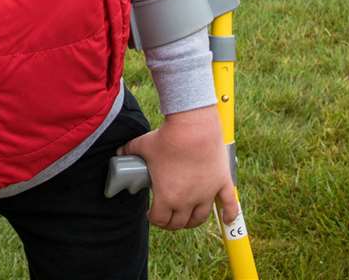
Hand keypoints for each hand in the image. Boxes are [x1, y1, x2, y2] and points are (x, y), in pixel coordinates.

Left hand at [117, 106, 237, 230]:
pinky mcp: (222, 183)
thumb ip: (128, 151)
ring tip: (187, 216)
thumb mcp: (142, 145)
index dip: (153, 218)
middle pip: (179, 223)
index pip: (159, 219)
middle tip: (167, 215)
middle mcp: (187, 201)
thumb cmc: (168, 138)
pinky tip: (227, 218)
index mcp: (166, 197)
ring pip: (200, 218)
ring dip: (192, 220)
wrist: (193, 126)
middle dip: (171, 222)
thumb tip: (118, 153)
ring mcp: (206, 194)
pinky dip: (229, 214)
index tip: (151, 213)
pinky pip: (230, 205)